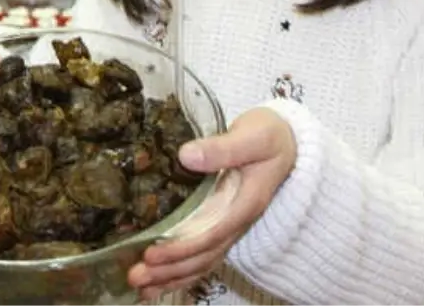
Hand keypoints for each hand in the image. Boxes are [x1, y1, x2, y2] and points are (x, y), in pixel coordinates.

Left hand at [128, 107, 296, 298]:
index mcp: (245, 203)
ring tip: (140, 287)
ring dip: (171, 276)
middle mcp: (237, 221)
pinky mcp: (221, 223)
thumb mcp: (253, 136)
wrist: (288, 142)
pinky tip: (158, 281)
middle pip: (203, 255)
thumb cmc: (270, 137)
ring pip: (202, 261)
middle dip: (170, 270)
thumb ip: (223, 148)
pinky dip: (181, 271)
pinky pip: (203, 254)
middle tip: (136, 277)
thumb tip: (186, 156)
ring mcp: (229, 225)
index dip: (183, 247)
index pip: (212, 234)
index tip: (153, 254)